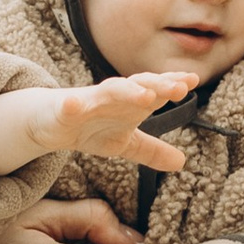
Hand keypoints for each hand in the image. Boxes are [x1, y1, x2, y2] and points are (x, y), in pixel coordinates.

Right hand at [0, 71, 198, 178]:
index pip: (155, 90)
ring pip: (109, 92)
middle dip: (158, 85)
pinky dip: (73, 103)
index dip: (173, 84)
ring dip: (127, 91)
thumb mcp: (124, 143)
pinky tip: (75, 102)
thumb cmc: (91, 127)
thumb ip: (152, 150)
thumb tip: (182, 162)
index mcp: (129, 103)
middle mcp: (113, 97)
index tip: (193, 81)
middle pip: (138, 86)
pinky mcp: (64, 109)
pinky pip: (69, 105)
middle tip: (179, 88)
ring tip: (145, 96)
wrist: (50, 123)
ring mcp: (89, 101)